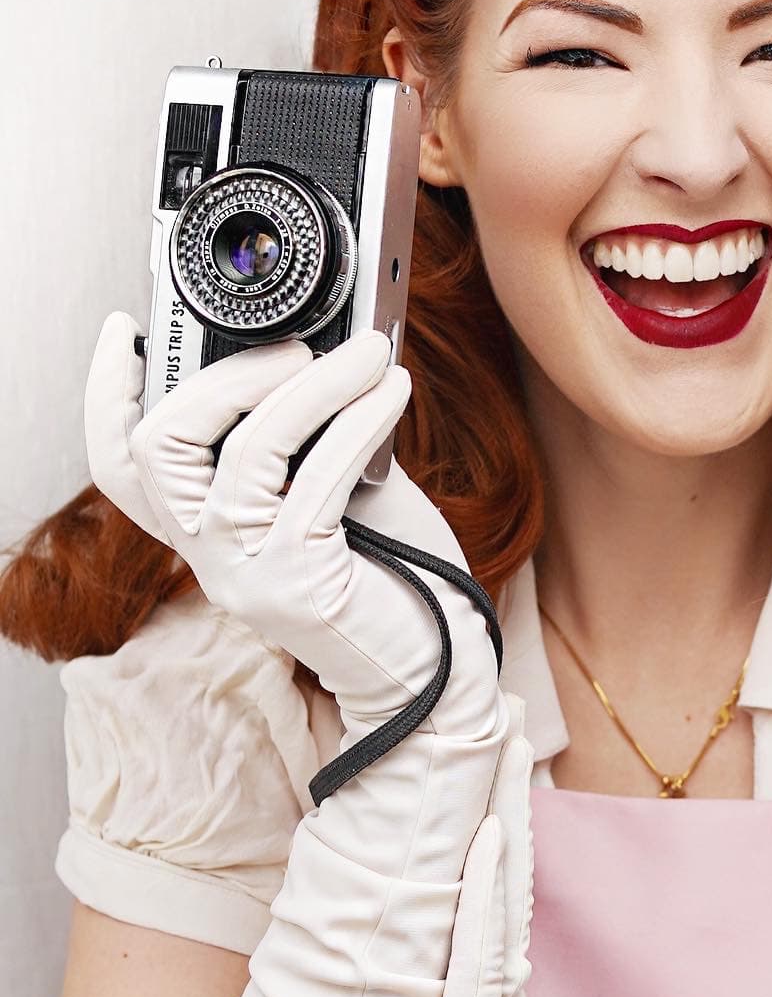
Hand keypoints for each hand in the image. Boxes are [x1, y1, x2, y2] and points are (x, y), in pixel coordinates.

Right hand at [84, 311, 493, 736]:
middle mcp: (208, 556)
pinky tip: (392, 393)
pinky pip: (316, 479)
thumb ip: (310, 436)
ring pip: (245, 453)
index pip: (119, 465)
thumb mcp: (336, 491)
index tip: (127, 330)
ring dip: (313, 387)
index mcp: (205, 531)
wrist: (437, 666)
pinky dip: (358, 420)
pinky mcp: (297, 584)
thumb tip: (323, 353)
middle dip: (224, 377)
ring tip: (368, 355)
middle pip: (159, 448)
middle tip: (298, 349)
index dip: (108, 394)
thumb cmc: (394, 575)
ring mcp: (246, 574)